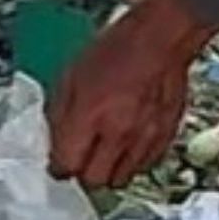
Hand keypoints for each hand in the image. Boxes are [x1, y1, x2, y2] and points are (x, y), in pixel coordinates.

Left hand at [47, 0, 212, 188]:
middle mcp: (118, 132)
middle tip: (79, 160)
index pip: (66, 165)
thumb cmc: (116, 49)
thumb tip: (53, 138)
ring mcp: (144, 138)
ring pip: (120, 179)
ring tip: (103, 154)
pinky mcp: (165, 138)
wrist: (160, 39)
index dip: (57, 167)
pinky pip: (144, 166)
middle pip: (94, 181)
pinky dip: (132, 162)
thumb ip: (59, 112)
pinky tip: (126, 145)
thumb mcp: (71, 75)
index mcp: (89, 115)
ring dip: (108, 171)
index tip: (56, 164)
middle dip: (82, 173)